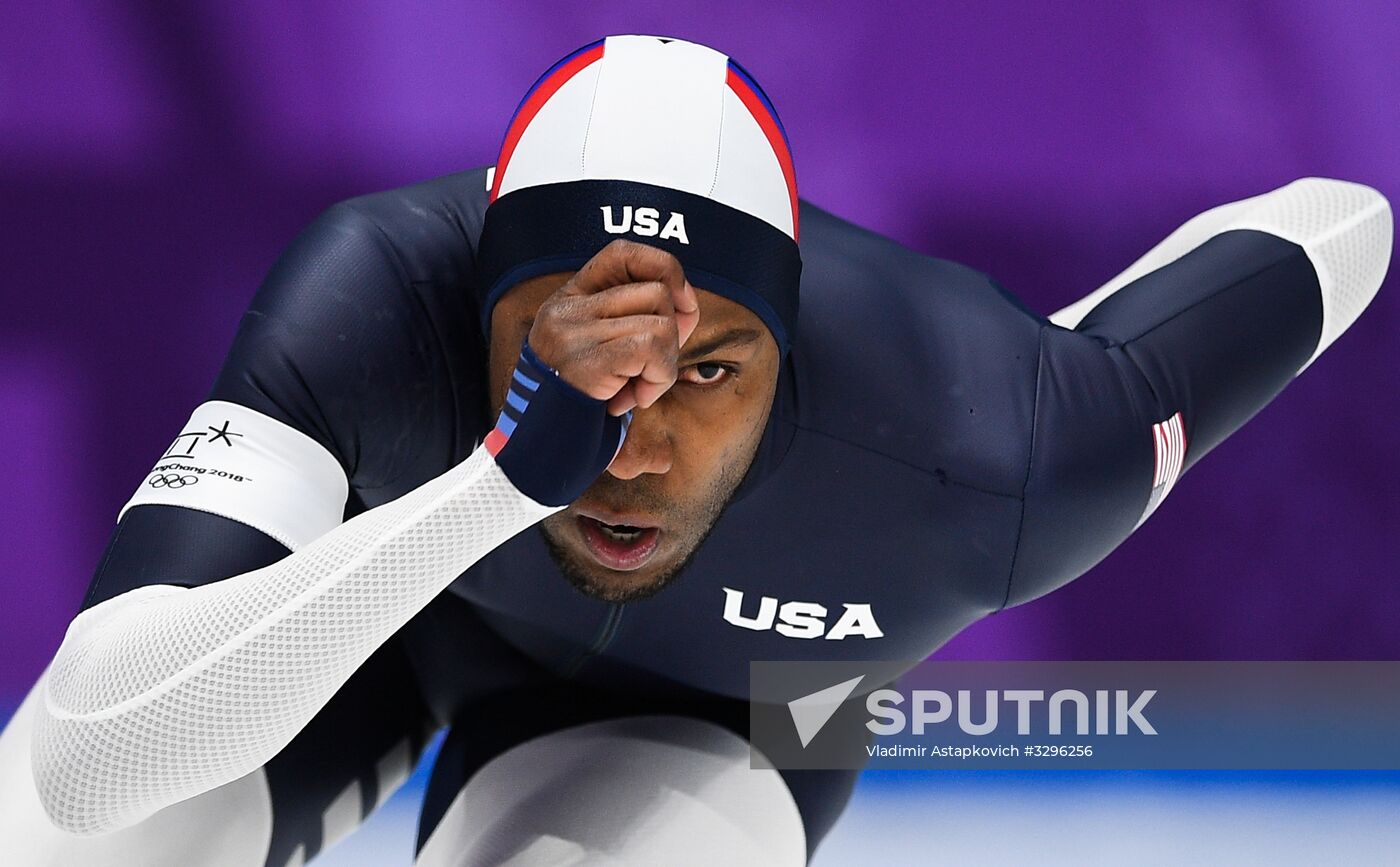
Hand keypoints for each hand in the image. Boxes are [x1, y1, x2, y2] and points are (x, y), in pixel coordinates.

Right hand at [527, 239, 699, 416]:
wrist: (538, 451)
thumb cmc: (580, 407)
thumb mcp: (602, 352)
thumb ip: (632, 322)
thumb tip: (688, 306)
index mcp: (569, 299)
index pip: (623, 253)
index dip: (665, 270)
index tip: (682, 304)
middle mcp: (565, 309)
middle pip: (656, 292)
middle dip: (673, 335)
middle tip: (650, 371)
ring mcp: (572, 333)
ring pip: (661, 323)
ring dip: (664, 366)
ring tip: (637, 389)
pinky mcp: (585, 360)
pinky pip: (652, 349)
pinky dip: (659, 379)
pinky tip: (634, 399)